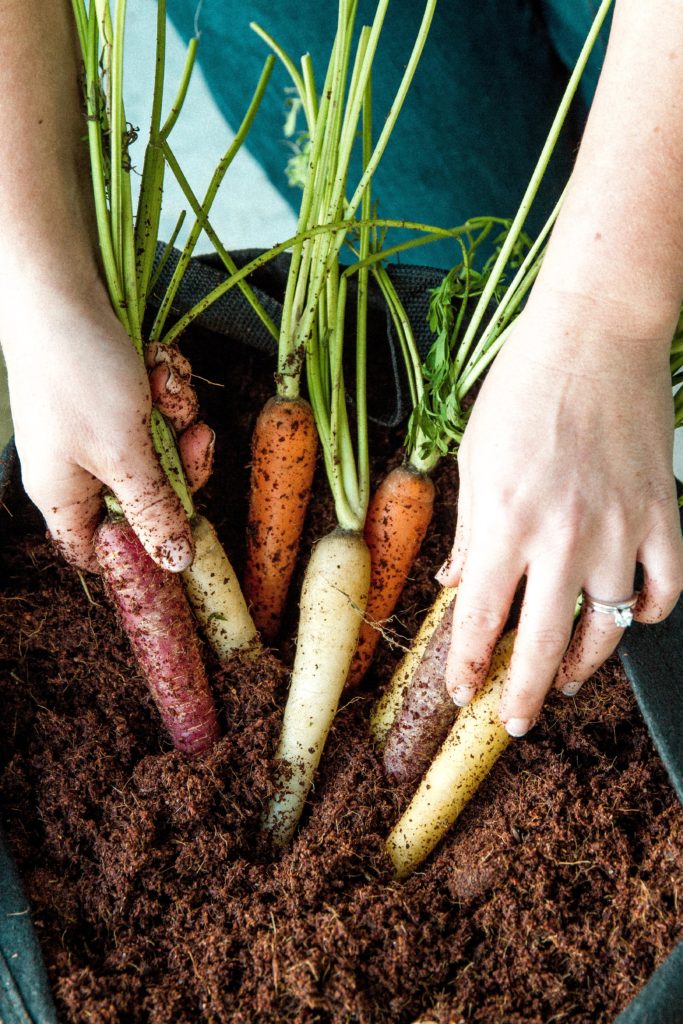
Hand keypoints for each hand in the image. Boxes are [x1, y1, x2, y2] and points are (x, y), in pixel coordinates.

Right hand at [2, 286, 212, 573]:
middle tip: (195, 432)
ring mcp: (94, 425)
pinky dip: (163, 383)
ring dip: (174, 411)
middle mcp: (75, 465)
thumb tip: (176, 561)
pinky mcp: (110, 391)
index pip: (96, 550)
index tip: (183, 537)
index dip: (139, 550)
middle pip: (148, 492)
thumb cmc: (79, 372)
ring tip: (163, 380)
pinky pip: (154, 405)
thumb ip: (154, 508)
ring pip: (159, 443)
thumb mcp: (125, 451)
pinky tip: (158, 360)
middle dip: (179, 458)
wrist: (57, 283)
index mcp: (63, 494)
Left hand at [437, 291, 682, 735]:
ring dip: (582, 665)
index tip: (461, 692)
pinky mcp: (664, 514)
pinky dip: (646, 614)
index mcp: (503, 520)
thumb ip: (468, 531)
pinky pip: (663, 589)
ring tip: (565, 681)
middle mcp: (562, 535)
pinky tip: (626, 621)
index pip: (480, 617)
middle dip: (522, 695)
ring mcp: (620, 528)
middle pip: (541, 643)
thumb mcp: (475, 458)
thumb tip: (455, 584)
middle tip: (514, 723)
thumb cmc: (525, 387)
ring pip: (605, 628)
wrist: (597, 332)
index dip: (468, 664)